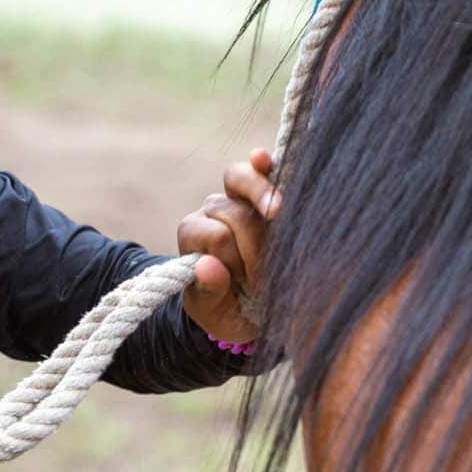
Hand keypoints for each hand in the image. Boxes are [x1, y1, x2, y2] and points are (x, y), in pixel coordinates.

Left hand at [177, 150, 279, 343]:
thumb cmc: (228, 309)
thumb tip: (208, 266)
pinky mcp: (265, 190)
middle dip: (256, 247)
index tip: (248, 286)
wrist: (251, 307)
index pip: (217, 236)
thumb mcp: (213, 312)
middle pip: (235, 213)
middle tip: (264, 275)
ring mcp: (238, 196)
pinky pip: (260, 169)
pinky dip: (262, 164)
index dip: (236, 260)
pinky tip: (262, 159)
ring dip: (266, 209)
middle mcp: (212, 210)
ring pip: (244, 183)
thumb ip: (207, 292)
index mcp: (194, 234)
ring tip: (277, 219)